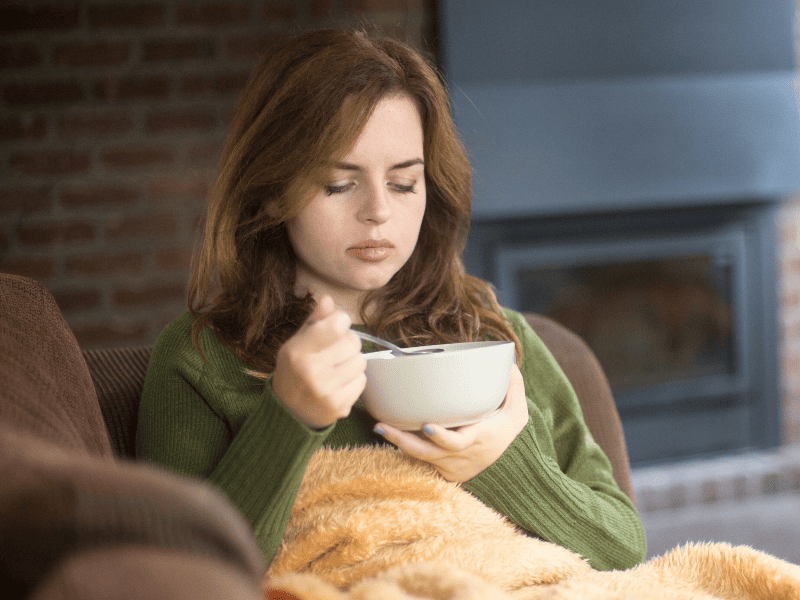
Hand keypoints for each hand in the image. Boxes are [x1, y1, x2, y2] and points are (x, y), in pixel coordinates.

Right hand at [271, 295, 366, 429]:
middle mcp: (311, 372)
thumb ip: (315, 320)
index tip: (335, 326)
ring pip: (361, 361)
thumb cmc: (295, 369)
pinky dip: (354, 379)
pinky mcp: (340, 407)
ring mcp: (326, 392)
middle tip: (334, 351)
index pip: (337, 324)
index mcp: (297, 352)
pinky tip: (338, 383)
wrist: (290, 411)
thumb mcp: (297, 342)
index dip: (340, 322)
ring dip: (352, 361)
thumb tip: (328, 299)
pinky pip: (362, 381)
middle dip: (347, 343)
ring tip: (336, 368)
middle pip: (353, 342)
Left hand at [374, 364, 527, 481]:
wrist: (504, 466)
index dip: (442, 438)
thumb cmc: (504, 432)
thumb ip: (514, 388)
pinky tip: (387, 433)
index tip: (427, 426)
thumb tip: (509, 363)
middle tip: (383, 426)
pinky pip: (419, 461)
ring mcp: (448, 467)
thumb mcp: (517, 413)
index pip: (458, 444)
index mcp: (478, 441)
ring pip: (419, 458)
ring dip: (397, 443)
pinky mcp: (439, 471)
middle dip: (404, 441)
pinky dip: (403, 448)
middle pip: (428, 453)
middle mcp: (460, 458)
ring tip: (379, 426)